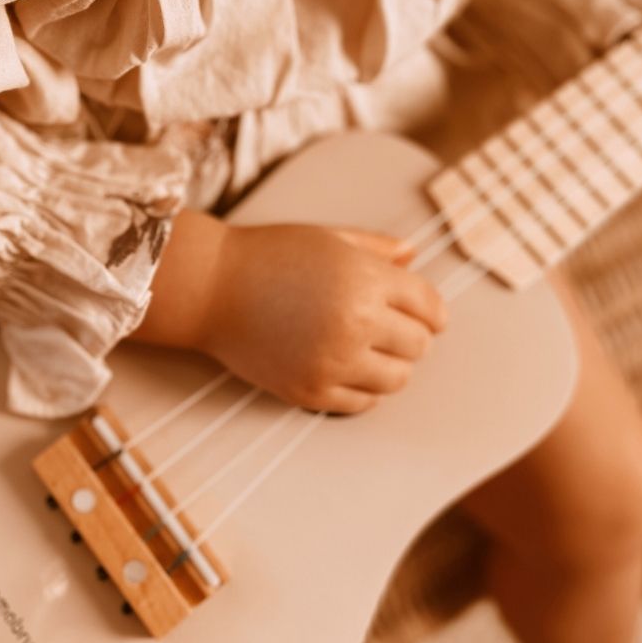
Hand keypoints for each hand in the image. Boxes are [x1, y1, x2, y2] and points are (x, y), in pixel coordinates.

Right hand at [197, 224, 446, 413]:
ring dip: (390, 366)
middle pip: (418, 346)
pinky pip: (362, 403)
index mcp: (366, 279)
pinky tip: (346, 368)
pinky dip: (362, 389)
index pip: (430, 308)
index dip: (431, 313)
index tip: (425, 317)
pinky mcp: (309, 391)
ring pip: (396, 380)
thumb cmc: (267, 257)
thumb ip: (376, 248)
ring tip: (367, 351)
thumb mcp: (328, 239)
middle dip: (411, 337)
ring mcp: (333, 362)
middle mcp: (356, 322)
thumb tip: (413, 256)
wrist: (209, 289)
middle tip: (390, 331)